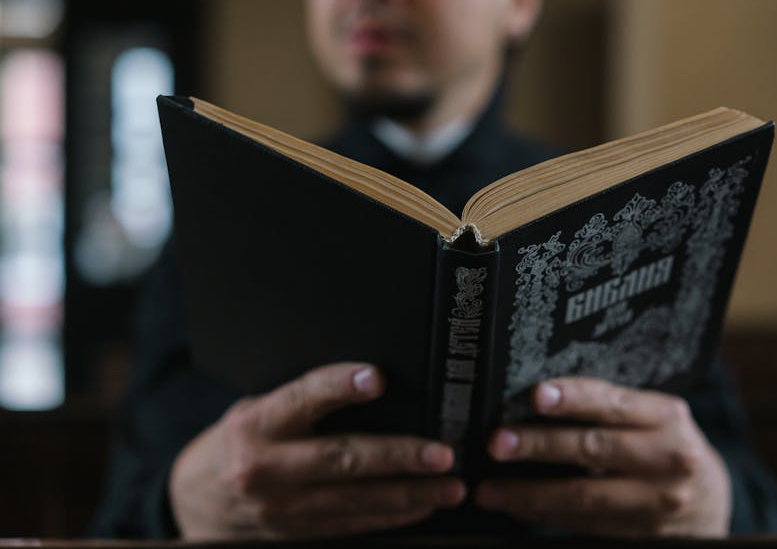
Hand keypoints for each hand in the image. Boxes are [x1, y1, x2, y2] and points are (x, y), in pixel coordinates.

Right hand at [169, 363, 464, 538]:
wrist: (193, 501)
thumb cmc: (237, 441)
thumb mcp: (256, 409)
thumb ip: (301, 401)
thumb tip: (370, 381)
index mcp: (256, 424)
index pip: (302, 398)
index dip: (339, 386)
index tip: (377, 378)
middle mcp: (267, 466)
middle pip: (342, 459)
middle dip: (399, 457)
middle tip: (442, 454)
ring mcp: (282, 506)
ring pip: (356, 499)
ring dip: (409, 494)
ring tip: (450, 486)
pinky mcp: (296, 531)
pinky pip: (351, 524)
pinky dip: (391, 515)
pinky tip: (422, 506)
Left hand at [475, 378, 730, 536]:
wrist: (710, 500)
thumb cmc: (666, 444)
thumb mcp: (654, 417)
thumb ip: (610, 408)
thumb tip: (538, 398)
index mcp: (667, 418)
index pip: (614, 403)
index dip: (574, 398)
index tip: (536, 396)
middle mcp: (668, 459)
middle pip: (594, 450)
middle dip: (540, 445)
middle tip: (498, 442)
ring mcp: (656, 501)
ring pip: (584, 497)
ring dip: (530, 493)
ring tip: (490, 489)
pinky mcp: (641, 533)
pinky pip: (584, 524)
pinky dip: (545, 514)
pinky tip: (516, 507)